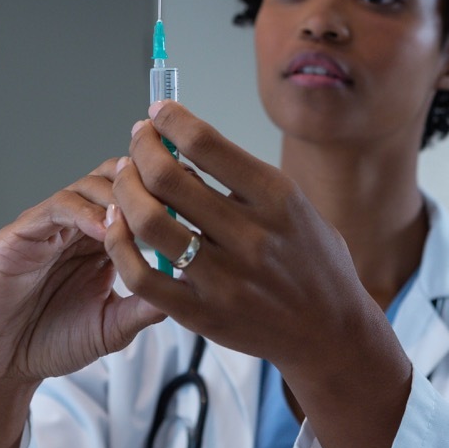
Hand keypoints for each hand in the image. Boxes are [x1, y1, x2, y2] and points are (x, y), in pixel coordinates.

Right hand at [0, 159, 165, 447]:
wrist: (3, 366)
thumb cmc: (55, 342)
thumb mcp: (114, 326)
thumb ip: (146, 305)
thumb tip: (191, 286)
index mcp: (102, 239)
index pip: (137, 196)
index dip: (165, 191)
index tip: (197, 195)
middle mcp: (77, 224)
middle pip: (115, 178)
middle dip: (144, 181)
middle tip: (171, 193)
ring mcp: (48, 225)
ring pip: (87, 186)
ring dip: (117, 195)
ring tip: (140, 215)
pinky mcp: (20, 234)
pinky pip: (54, 208)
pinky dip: (82, 213)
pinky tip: (104, 229)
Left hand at [106, 103, 412, 447]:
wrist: (331, 334)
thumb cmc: (313, 262)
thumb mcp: (296, 207)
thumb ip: (245, 181)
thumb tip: (184, 145)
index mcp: (278, 199)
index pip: (206, 143)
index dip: (171, 120)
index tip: (159, 113)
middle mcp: (251, 237)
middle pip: (169, 177)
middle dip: (142, 148)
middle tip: (138, 141)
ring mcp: (225, 279)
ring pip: (149, 223)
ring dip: (125, 190)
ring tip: (124, 177)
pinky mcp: (203, 314)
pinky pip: (142, 276)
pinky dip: (120, 244)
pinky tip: (117, 225)